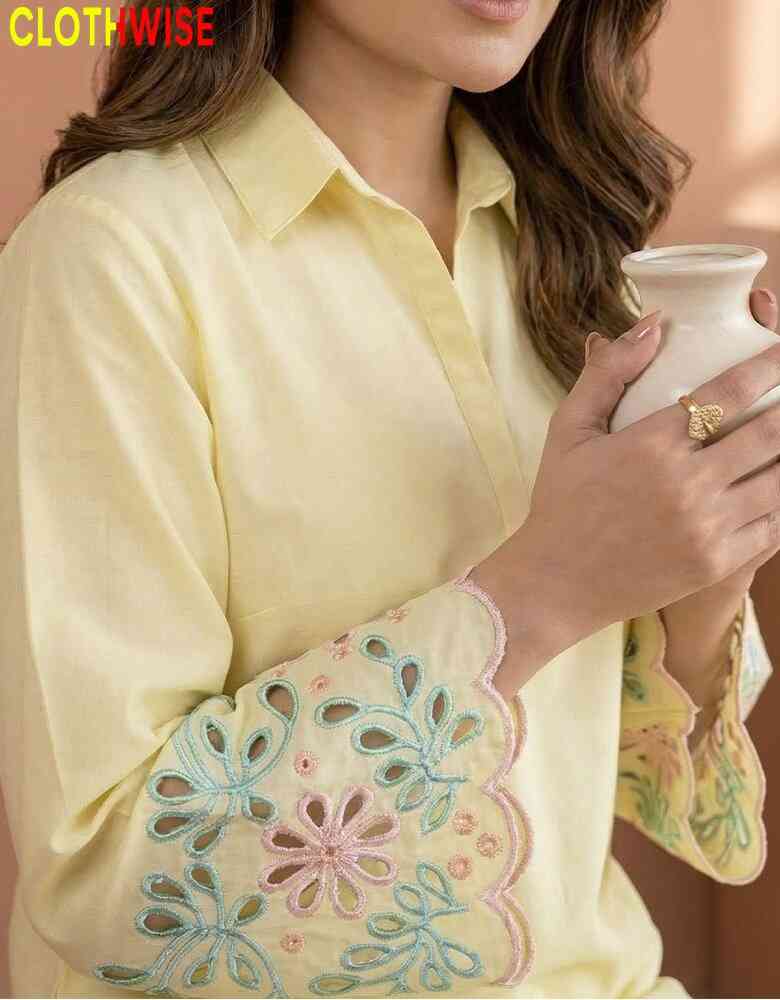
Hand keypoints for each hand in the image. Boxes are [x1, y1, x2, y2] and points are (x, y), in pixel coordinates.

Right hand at [475, 300, 779, 697]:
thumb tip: (652, 323)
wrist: (555, 583)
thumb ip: (607, 373)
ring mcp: (707, 527)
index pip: (731, 391)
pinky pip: (775, 527)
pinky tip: (778, 485)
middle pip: (771, 434)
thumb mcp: (568, 430)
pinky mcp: (717, 563)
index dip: (771, 365)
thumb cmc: (561, 501)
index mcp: (652, 444)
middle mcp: (688, 484)